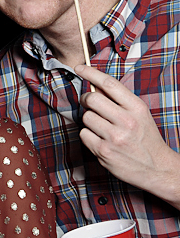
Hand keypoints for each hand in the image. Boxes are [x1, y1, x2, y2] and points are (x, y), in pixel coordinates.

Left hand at [75, 64, 179, 207]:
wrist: (158, 169)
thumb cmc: (145, 139)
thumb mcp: (139, 115)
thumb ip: (119, 101)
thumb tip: (95, 85)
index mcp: (137, 108)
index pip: (109, 84)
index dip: (91, 73)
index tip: (79, 67)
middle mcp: (126, 121)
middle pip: (92, 99)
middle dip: (86, 99)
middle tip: (90, 105)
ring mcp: (114, 137)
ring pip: (86, 117)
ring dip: (89, 121)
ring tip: (102, 128)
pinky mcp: (103, 151)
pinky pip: (83, 134)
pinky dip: (88, 136)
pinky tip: (101, 141)